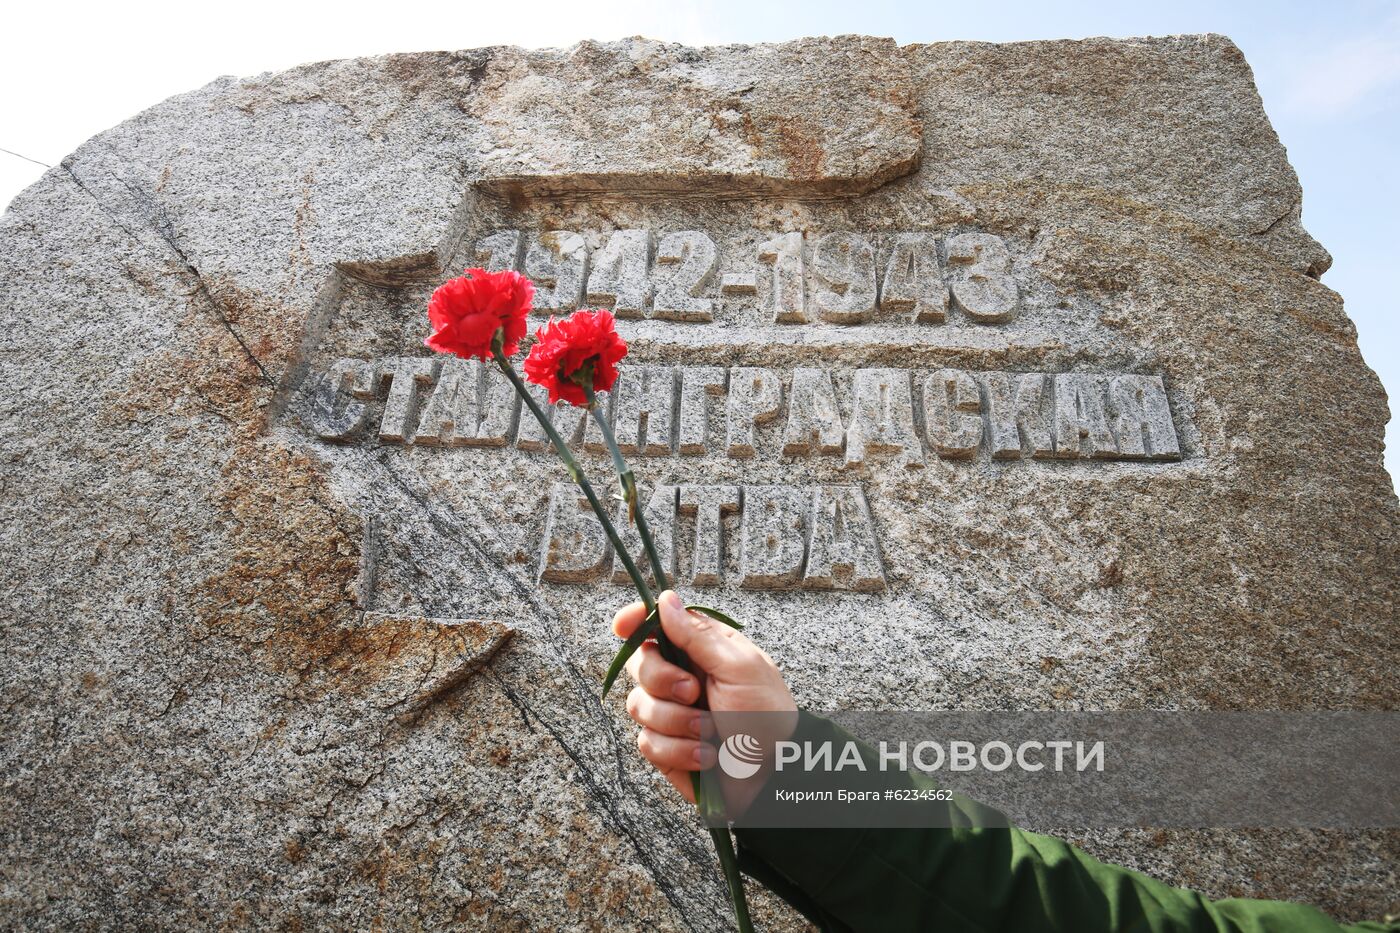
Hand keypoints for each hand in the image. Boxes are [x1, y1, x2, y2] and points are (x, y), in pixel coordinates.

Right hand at [613, 590, 797, 813]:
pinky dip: (678, 751)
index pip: (658, 626)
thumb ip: (698, 636)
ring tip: (711, 732)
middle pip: (638, 664)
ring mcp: (671, 713)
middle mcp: (682, 677)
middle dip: (662, 680)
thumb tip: (666, 600)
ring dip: (678, 723)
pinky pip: (647, 742)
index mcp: (703, 650)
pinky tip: (705, 755)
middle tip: (694, 693)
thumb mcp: (739, 668)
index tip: (623, 625)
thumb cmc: (768, 716)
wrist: (774, 776)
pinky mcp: (666, 747)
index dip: (635, 622)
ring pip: (637, 706)